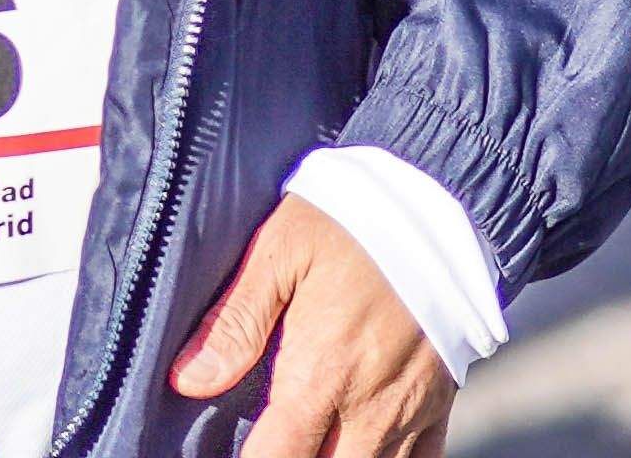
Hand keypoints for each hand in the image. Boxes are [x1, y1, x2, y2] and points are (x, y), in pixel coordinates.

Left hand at [167, 194, 456, 457]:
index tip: (226, 450)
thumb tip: (189, 381)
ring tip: (310, 438)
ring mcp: (410, 411)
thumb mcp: (280, 251)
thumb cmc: (353, 220)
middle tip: (271, 439)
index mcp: (323, 373)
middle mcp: (370, 407)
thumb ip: (235, 322)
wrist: (442, 198)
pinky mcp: (440, 403)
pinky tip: (357, 445)